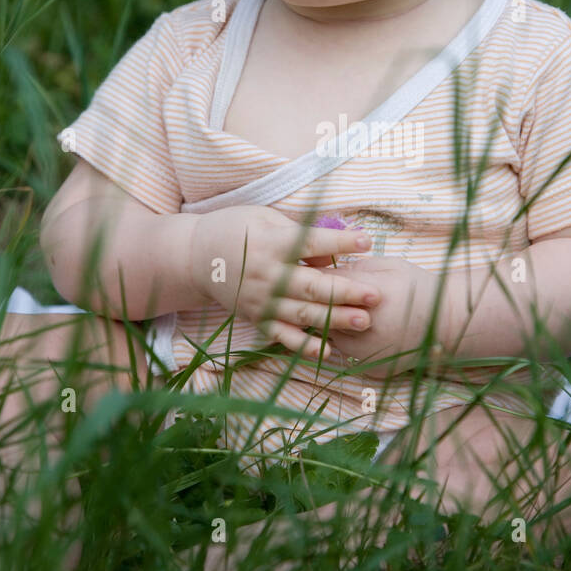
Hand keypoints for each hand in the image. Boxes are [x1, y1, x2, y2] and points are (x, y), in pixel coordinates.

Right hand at [189, 205, 381, 359]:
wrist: (194, 257)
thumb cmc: (237, 229)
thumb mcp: (266, 219)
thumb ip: (299, 235)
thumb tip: (331, 252)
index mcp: (271, 244)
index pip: (310, 243)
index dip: (339, 243)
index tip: (366, 242)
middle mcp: (265, 275)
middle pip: (311, 286)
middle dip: (345, 291)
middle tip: (375, 295)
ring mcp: (260, 301)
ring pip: (302, 314)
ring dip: (335, 319)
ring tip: (364, 321)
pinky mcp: (255, 318)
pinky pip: (282, 336)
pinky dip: (304, 346)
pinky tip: (329, 350)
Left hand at [322, 256, 453, 379]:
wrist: (446, 322)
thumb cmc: (417, 288)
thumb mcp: (389, 266)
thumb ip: (355, 268)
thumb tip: (322, 268)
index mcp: (372, 295)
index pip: (327, 286)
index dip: (318, 279)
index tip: (314, 274)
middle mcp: (368, 327)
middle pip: (323, 314)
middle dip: (319, 303)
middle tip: (317, 293)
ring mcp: (368, 352)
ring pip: (330, 336)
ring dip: (330, 323)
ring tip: (340, 310)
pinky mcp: (371, 368)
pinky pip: (346, 353)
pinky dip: (346, 340)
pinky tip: (356, 329)